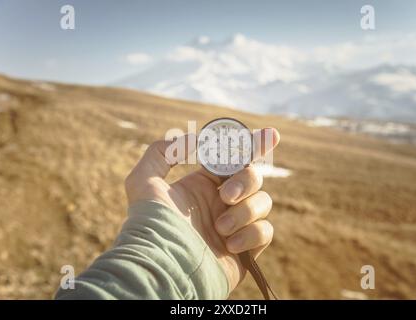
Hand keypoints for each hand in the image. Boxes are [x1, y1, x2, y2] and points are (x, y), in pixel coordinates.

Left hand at [124, 128, 279, 291]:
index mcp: (204, 185)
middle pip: (254, 177)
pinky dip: (251, 234)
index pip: (234, 159)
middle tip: (225, 196)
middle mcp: (222, 202)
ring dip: (243, 212)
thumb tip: (195, 139)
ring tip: (219, 228)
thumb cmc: (151, 224)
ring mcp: (236, 225)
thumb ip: (162, 151)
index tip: (271, 135)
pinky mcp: (246, 249)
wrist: (162, 267)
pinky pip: (265, 231)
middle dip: (245, 182)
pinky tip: (229, 245)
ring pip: (263, 203)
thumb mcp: (143, 181)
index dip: (254, 145)